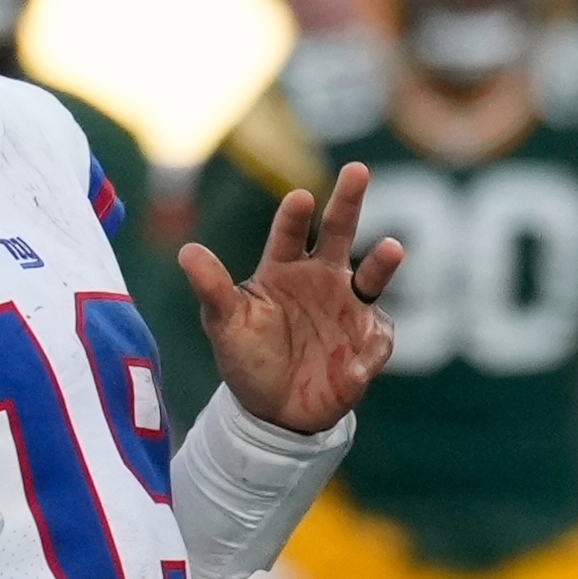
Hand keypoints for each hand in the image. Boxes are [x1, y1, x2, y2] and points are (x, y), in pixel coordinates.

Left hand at [178, 161, 403, 435]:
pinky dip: (368, 350)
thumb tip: (186, 251)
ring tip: (391, 248)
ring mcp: (349, 306)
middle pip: (338, 232)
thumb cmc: (246, 357)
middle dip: (348, 202)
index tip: (299, 197)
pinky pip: (376, 337)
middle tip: (357, 170)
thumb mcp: (224, 323)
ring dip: (381, 263)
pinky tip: (353, 366)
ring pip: (371, 277)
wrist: (274, 409)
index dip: (294, 216)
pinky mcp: (368, 340)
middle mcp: (320, 278)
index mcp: (282, 270)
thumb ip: (211, 287)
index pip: (288, 235)